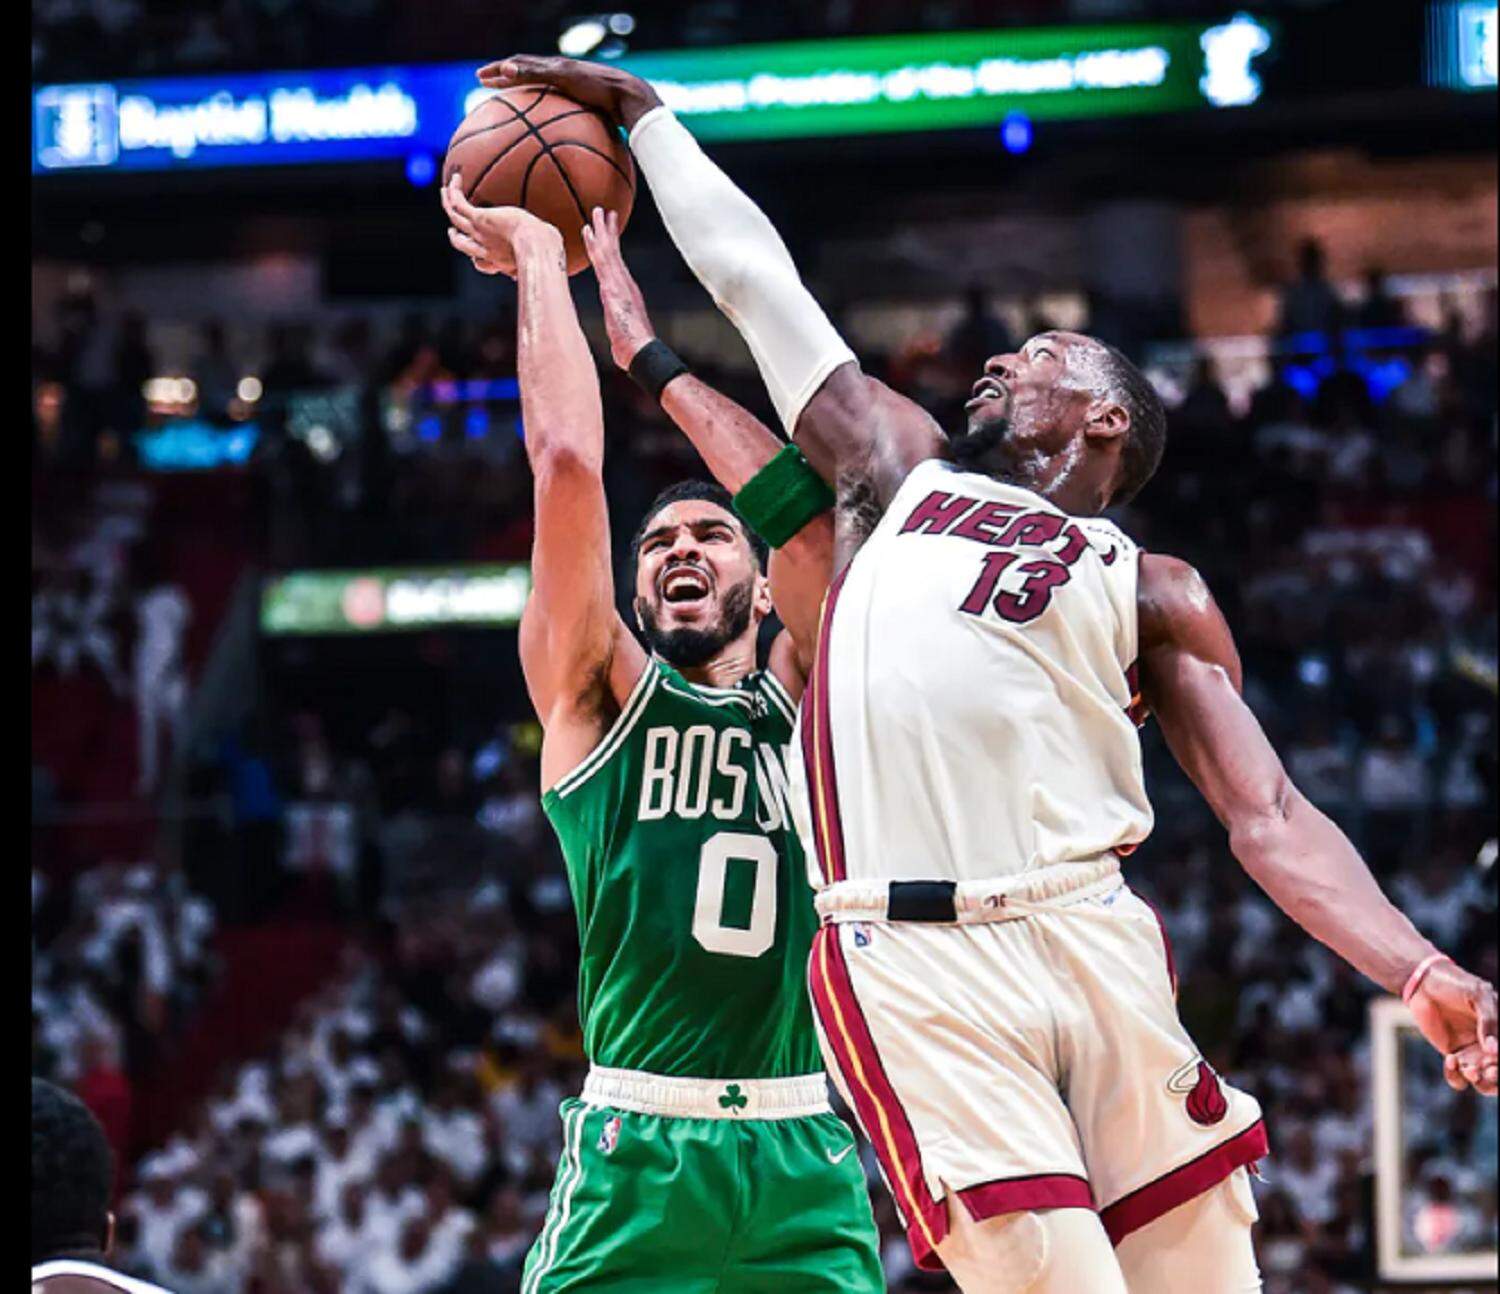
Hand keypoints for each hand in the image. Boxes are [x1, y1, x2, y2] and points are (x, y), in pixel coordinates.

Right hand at [442, 174, 559, 277]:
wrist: (537, 246)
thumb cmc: (547, 251)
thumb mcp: (546, 251)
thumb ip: (545, 249)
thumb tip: (555, 246)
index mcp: (501, 262)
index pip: (483, 264)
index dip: (478, 259)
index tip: (481, 254)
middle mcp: (486, 251)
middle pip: (462, 246)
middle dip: (456, 237)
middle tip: (452, 229)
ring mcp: (479, 234)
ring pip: (454, 219)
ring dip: (448, 204)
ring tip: (445, 191)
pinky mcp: (478, 219)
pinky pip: (457, 204)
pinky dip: (453, 191)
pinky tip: (456, 178)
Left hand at [476, 55, 661, 130]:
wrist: (630, 100)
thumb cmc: (618, 118)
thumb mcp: (596, 131)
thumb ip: (581, 144)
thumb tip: (574, 169)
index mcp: (564, 84)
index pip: (534, 80)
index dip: (514, 82)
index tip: (498, 89)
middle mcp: (559, 73)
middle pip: (523, 69)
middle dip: (500, 73)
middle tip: (480, 78)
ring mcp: (560, 70)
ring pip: (523, 65)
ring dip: (501, 69)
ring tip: (481, 76)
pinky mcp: (563, 71)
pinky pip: (536, 72)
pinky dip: (519, 72)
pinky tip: (504, 75)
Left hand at [582, 207, 655, 369]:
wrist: (642, 351)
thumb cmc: (634, 349)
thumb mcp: (622, 336)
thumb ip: (619, 330)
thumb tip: (620, 340)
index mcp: (625, 292)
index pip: (615, 265)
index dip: (609, 247)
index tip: (606, 231)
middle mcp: (624, 284)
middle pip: (613, 252)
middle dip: (607, 230)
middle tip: (602, 211)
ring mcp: (619, 284)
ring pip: (608, 251)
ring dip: (601, 230)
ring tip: (596, 211)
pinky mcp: (612, 287)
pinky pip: (603, 260)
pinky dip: (596, 244)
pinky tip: (590, 231)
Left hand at [1408, 958, 1497, 1095]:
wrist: (1424, 984)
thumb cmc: (1456, 985)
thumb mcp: (1479, 996)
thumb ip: (1490, 1021)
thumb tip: (1493, 1050)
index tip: (1495, 1058)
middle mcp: (1491, 1047)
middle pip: (1499, 1075)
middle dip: (1497, 1078)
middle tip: (1488, 1071)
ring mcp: (1473, 1054)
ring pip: (1482, 1081)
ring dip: (1479, 1081)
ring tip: (1469, 1069)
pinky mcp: (1453, 1057)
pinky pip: (1457, 1077)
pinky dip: (1455, 1075)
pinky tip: (1451, 1059)